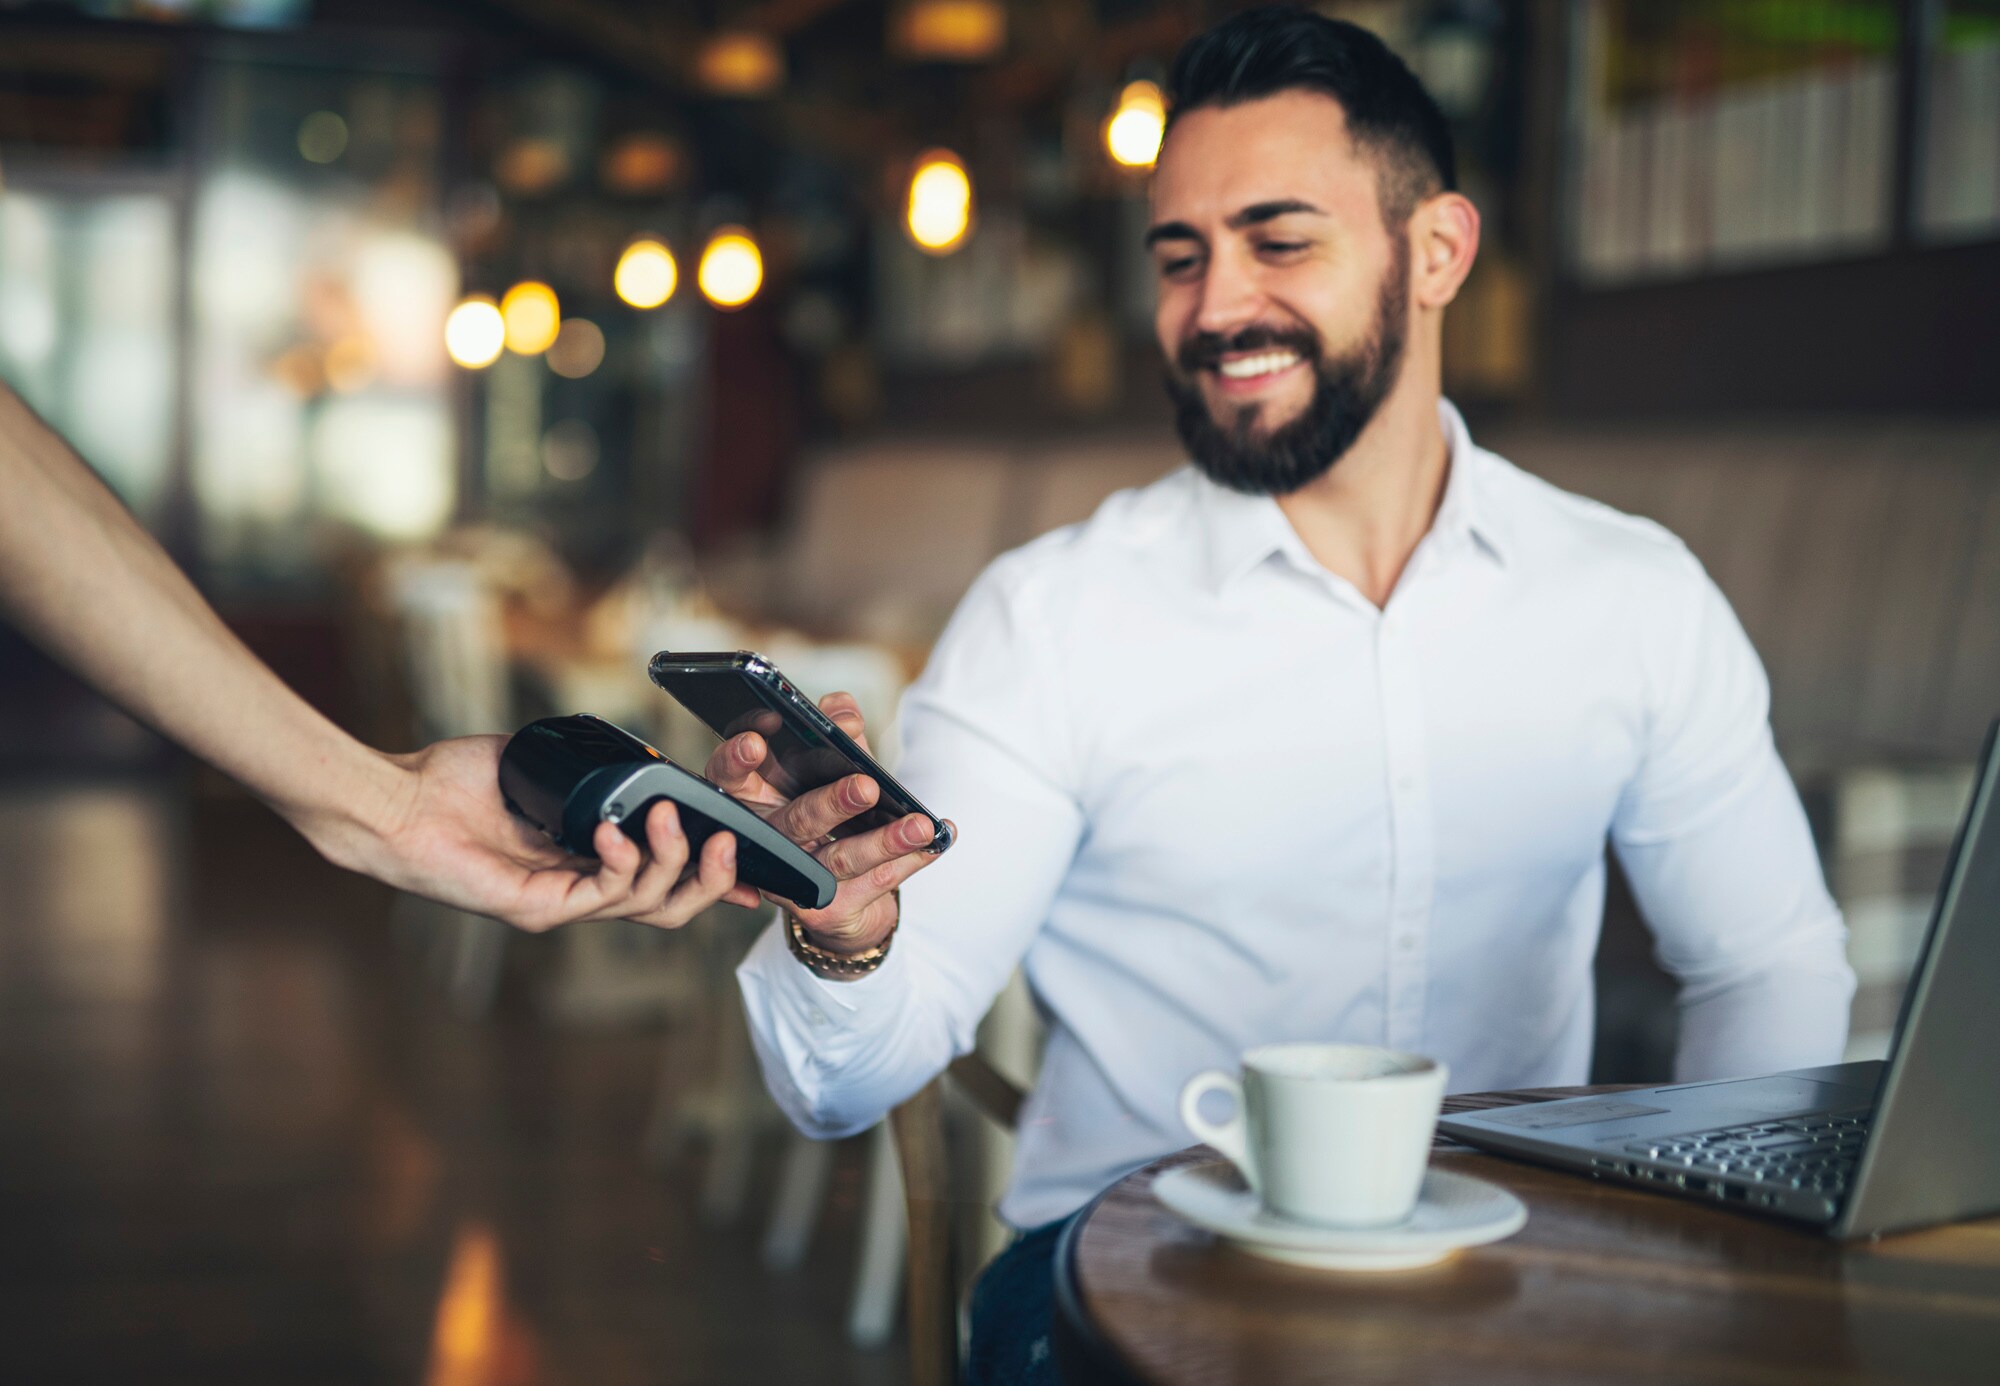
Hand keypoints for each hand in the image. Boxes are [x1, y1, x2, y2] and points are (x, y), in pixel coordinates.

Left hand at [302, 734, 758, 930]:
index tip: (756, 871)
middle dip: (712, 880)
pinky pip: (603, 897)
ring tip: (669, 817)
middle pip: (669, 908)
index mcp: (585, 861)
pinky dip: (624, 864)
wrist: (394, 800)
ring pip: (648, 906)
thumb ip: (597, 767)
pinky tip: (617, 832)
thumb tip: (646, 760)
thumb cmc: (454, 780)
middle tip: (730, 845)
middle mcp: (577, 890)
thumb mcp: (548, 765)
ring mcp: (558, 904)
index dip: (712, 879)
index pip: (662, 881)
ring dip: (672, 861)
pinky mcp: (536, 909)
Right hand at [703, 691, 949, 955]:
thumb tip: (842, 710)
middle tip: (866, 786)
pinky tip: (936, 840)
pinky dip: (910, 860)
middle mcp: (769, 841)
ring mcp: (795, 880)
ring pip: (841, 857)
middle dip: (831, 803)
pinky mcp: (826, 909)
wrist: (843, 898)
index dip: (736, 760)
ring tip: (920, 824)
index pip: (729, 777)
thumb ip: (838, 736)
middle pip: (796, 820)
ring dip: (884, 840)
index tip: (757, 742)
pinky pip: (874, 882)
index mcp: (755, 798)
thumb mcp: (834, 769)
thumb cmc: (831, 816)